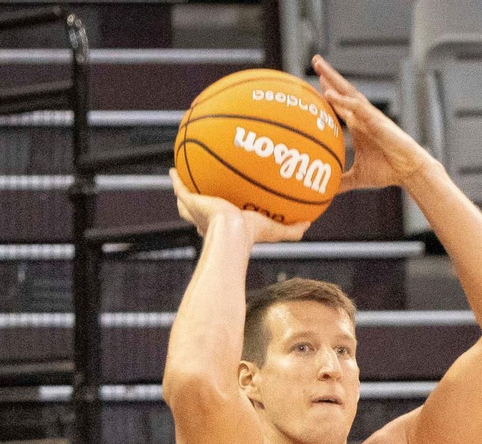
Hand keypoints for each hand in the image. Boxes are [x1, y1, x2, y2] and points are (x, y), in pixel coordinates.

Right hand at [169, 169, 309, 243]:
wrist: (231, 234)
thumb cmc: (250, 236)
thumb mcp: (274, 231)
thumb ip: (291, 229)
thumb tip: (309, 223)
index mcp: (222, 225)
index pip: (219, 218)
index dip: (220, 212)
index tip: (225, 205)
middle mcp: (207, 218)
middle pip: (199, 209)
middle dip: (199, 199)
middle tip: (202, 187)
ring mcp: (197, 209)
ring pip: (186, 199)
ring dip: (185, 189)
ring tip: (183, 175)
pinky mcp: (190, 201)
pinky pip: (180, 187)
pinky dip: (176, 179)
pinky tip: (173, 168)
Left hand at [314, 54, 436, 191]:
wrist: (408, 171)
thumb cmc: (387, 171)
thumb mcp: (357, 177)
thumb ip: (340, 182)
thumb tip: (324, 192)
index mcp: (358, 126)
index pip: (339, 105)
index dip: (328, 93)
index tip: (314, 82)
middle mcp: (362, 116)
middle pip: (342, 91)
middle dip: (329, 75)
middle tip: (315, 60)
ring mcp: (368, 116)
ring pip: (348, 92)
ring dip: (333, 78)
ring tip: (319, 66)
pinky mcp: (376, 120)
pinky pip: (356, 107)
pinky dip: (341, 100)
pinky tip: (328, 93)